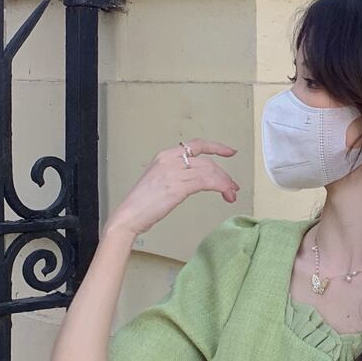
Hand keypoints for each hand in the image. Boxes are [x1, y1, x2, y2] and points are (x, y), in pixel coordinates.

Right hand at [102, 138, 240, 239]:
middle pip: (206, 161)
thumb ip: (177, 176)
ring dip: (225, 182)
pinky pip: (206, 181)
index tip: (230, 152)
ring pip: (209, 170)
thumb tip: (196, 181)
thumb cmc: (142, 204)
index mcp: (165, 156)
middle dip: (224, 174)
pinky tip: (225, 193)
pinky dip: (220, 186)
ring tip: (231, 194)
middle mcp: (170, 159)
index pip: (196, 145)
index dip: (216, 147)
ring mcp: (174, 172)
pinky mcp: (178, 186)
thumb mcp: (160, 182)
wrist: (129, 215)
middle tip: (232, 187)